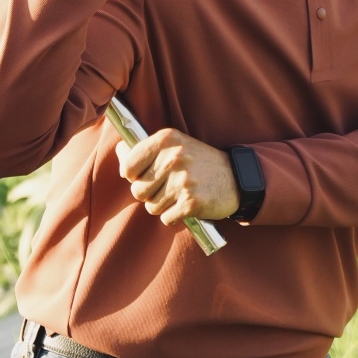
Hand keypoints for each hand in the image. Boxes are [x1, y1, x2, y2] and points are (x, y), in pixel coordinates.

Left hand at [115, 127, 239, 228]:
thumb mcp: (174, 145)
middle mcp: (173, 158)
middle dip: (149, 194)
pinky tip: (187, 204)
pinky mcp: (191, 203)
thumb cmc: (199, 162)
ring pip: (151, 207)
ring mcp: (183, 181)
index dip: (132, 176)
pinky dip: (174, 216)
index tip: (144, 175)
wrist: (237, 178)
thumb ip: (145, 149)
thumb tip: (119, 151)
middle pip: (137, 190)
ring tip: (179, 194)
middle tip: (167, 187)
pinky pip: (166, 218)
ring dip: (162, 206)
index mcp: (165, 139)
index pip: (127, 167)